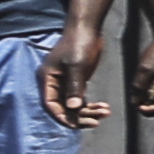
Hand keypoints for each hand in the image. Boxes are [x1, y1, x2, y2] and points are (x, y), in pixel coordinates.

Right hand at [42, 17, 106, 131]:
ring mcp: (64, 82)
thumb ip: (74, 88)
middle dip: (80, 116)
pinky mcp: (75, 80)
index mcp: (47, 79)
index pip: (51, 104)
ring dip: (89, 111)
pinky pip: (80, 98)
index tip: (77, 125)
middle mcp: (53, 82)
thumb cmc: (79, 44)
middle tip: (97, 121)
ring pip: (74, 104)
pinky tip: (104, 107)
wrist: (87, 28)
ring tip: (106, 112)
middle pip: (63, 107)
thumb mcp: (77, 66)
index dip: (63, 117)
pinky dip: (92, 104)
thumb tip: (73, 109)